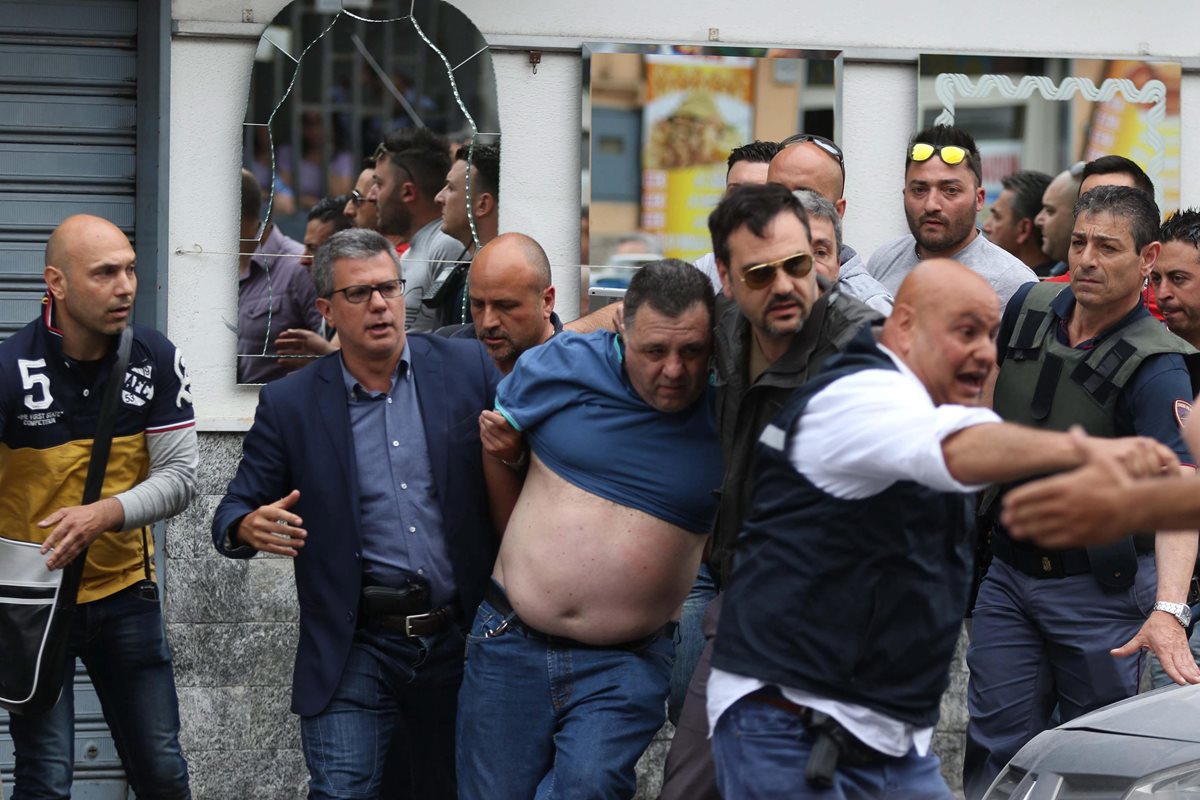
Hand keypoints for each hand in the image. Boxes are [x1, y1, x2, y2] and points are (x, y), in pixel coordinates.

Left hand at [39, 497, 124, 569]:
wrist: (101, 516)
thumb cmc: (83, 513)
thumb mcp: (66, 511)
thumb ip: (51, 518)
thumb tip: (40, 525)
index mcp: (69, 522)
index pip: (57, 534)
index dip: (49, 543)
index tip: (42, 551)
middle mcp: (75, 532)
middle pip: (64, 546)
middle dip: (56, 556)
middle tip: (48, 563)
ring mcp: (81, 539)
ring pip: (70, 552)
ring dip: (61, 561)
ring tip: (53, 567)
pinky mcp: (85, 544)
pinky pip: (76, 553)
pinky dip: (69, 560)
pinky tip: (62, 565)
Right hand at [235, 489, 306, 556]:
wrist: (242, 526)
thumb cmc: (262, 516)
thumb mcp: (272, 507)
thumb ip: (285, 501)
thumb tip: (297, 492)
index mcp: (263, 511)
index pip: (277, 514)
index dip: (289, 517)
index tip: (300, 521)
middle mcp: (259, 523)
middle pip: (277, 528)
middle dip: (291, 532)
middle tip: (304, 533)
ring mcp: (257, 535)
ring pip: (275, 540)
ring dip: (289, 543)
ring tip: (301, 543)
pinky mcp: (258, 545)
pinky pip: (272, 549)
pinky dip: (283, 552)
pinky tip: (293, 552)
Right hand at [274, 329, 333, 371]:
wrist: (329, 358)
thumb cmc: (320, 345)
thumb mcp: (309, 336)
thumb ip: (299, 332)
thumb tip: (288, 330)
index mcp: (308, 340)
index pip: (296, 337)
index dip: (288, 336)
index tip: (279, 336)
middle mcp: (307, 348)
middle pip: (294, 345)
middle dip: (285, 345)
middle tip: (276, 344)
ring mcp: (307, 356)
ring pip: (294, 355)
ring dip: (285, 355)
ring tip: (278, 355)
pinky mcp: (307, 364)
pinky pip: (296, 364)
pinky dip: (289, 364)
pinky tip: (282, 364)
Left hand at [479, 410, 523, 463]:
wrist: (512, 454)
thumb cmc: (512, 435)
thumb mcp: (513, 426)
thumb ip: (505, 417)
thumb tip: (493, 411)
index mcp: (515, 432)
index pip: (501, 422)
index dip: (491, 416)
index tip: (484, 412)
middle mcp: (507, 441)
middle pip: (491, 427)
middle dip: (484, 419)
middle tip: (482, 415)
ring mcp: (499, 447)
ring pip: (485, 432)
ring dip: (482, 424)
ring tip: (481, 420)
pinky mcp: (491, 451)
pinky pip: (483, 438)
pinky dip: (481, 431)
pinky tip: (482, 428)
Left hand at [1002, 429, 1169, 547]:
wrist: (1137, 506)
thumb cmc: (1119, 482)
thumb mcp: (1100, 460)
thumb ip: (1083, 446)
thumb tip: (1075, 430)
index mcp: (1066, 486)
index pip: (1034, 492)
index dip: (1018, 498)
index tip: (1006, 502)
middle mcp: (1065, 504)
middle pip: (1033, 511)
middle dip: (1017, 515)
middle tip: (1004, 518)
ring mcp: (1072, 522)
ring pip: (1041, 527)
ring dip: (1025, 529)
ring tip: (1013, 531)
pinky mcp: (1081, 536)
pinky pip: (1057, 540)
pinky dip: (1043, 539)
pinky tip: (1036, 539)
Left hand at [1112, 610, 1199, 685]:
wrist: (1168, 614)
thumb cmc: (1154, 626)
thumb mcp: (1140, 637)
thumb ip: (1128, 648)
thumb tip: (1114, 653)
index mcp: (1162, 648)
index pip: (1169, 663)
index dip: (1175, 673)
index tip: (1181, 681)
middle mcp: (1173, 650)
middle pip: (1181, 665)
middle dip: (1187, 675)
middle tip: (1193, 683)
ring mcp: (1181, 649)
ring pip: (1188, 663)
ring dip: (1193, 672)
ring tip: (1198, 681)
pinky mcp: (1185, 648)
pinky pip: (1191, 659)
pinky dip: (1195, 667)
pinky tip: (1198, 674)